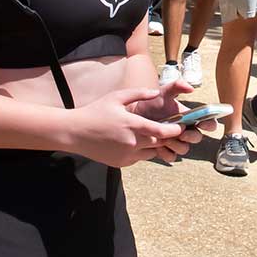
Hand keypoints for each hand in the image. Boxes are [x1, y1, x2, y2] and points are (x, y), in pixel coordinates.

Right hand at [69, 87, 204, 167]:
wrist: (74, 133)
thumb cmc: (96, 111)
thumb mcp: (117, 97)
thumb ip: (139, 94)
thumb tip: (156, 92)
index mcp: (132, 125)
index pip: (162, 132)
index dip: (175, 130)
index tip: (182, 126)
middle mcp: (132, 142)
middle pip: (159, 143)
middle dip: (165, 136)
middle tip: (169, 128)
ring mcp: (126, 155)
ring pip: (151, 152)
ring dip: (154, 145)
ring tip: (150, 134)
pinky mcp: (121, 163)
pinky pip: (139, 157)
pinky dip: (141, 151)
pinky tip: (134, 141)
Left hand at [128, 78, 214, 154]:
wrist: (135, 115)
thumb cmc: (152, 103)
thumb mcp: (164, 92)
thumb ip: (177, 86)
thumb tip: (191, 88)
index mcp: (191, 118)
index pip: (208, 124)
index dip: (209, 125)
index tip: (203, 123)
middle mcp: (186, 131)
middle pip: (198, 138)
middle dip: (191, 136)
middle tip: (181, 132)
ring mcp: (176, 142)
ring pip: (184, 149)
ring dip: (176, 144)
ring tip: (165, 138)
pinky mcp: (166, 151)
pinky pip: (171, 157)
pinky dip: (166, 152)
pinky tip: (158, 145)